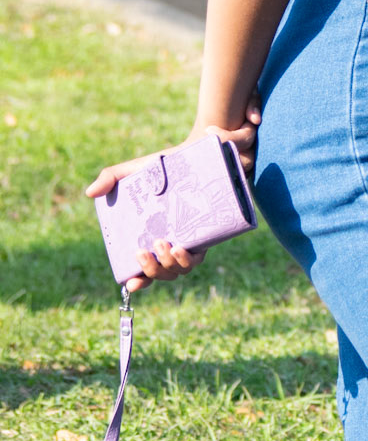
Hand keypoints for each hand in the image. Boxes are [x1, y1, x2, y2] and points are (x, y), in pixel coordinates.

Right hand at [84, 118, 258, 291]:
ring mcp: (186, 242)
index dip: (137, 282)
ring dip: (170, 265)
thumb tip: (90, 193)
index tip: (131, 284)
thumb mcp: (132, 171)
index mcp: (147, 239)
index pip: (142, 270)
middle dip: (152, 270)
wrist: (192, 156)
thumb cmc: (158, 169)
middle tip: (143, 252)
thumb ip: (110, 178)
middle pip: (161, 273)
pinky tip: (180, 248)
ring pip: (179, 269)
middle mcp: (167, 246)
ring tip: (163, 246)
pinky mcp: (204, 237)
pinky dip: (188, 259)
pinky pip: (197, 258)